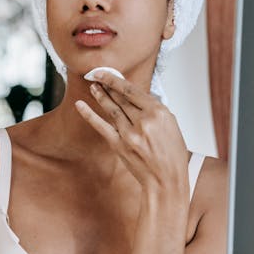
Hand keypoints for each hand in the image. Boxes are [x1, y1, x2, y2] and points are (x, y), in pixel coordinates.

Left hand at [74, 70, 189, 195]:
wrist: (166, 180)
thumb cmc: (172, 156)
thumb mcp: (172, 126)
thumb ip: (155, 111)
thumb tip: (139, 98)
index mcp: (159, 114)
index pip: (134, 91)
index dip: (117, 80)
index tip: (108, 73)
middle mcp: (144, 122)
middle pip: (121, 98)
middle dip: (107, 85)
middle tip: (97, 75)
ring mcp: (130, 133)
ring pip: (111, 109)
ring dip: (100, 96)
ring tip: (93, 87)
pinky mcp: (119, 145)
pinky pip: (101, 126)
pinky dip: (89, 115)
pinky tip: (81, 105)